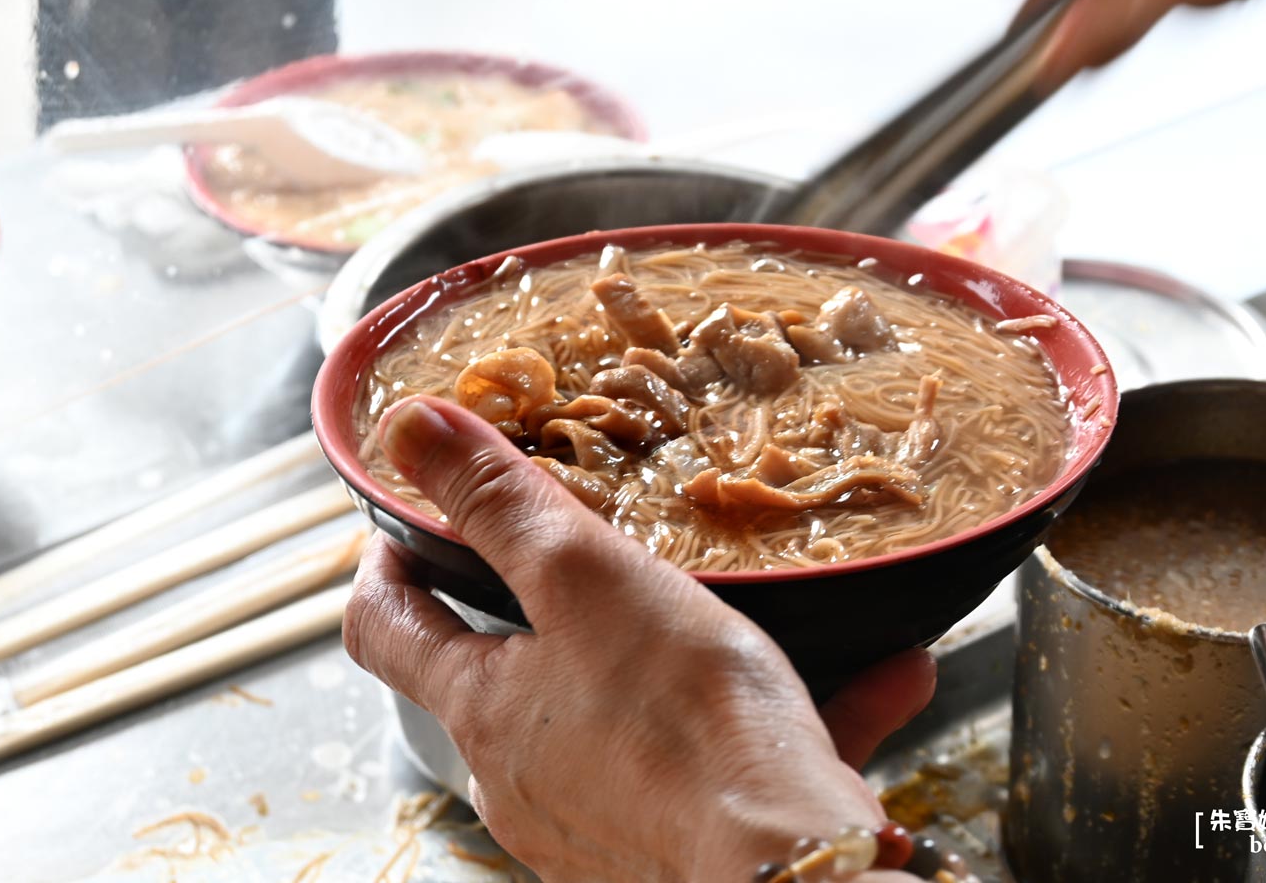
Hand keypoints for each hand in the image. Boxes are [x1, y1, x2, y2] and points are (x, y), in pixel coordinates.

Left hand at [344, 396, 934, 882]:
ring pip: (630, 719)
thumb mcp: (584, 577)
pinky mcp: (676, 848)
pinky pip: (721, 768)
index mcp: (485, 707)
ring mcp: (597, 824)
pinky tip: (880, 679)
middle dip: (545, 612)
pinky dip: (779, 722)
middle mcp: (524, 778)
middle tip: (589, 555)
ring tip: (769, 619)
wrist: (787, 878)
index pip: (387, 628)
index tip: (405, 522)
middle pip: (505, 677)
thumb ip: (497, 502)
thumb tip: (404, 427)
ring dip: (689, 662)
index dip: (386, 566)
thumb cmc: (683, 723)